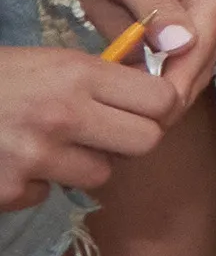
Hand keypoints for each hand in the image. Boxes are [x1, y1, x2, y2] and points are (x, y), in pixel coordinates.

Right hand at [0, 48, 172, 210]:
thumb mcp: (46, 61)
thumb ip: (97, 77)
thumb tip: (153, 92)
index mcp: (76, 75)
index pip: (161, 99)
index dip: (158, 105)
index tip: (145, 106)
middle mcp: (63, 116)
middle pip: (145, 142)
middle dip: (129, 139)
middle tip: (105, 132)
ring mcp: (35, 157)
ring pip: (100, 174)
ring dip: (79, 164)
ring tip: (46, 142)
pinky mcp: (9, 190)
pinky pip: (46, 194)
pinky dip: (32, 183)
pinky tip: (9, 160)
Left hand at [66, 0, 215, 104]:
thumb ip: (158, 10)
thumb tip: (183, 46)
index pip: (200, 54)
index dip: (170, 89)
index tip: (139, 118)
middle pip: (198, 71)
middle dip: (163, 99)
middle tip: (121, 129)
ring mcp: (208, 25)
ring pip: (188, 76)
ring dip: (156, 96)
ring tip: (118, 115)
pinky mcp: (187, 33)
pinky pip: (173, 69)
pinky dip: (151, 84)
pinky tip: (124, 96)